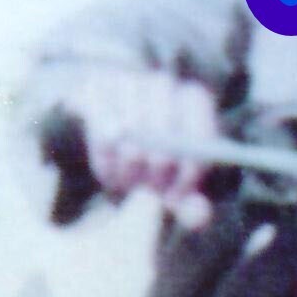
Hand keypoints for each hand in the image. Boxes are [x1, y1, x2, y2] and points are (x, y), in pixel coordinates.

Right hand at [66, 66, 221, 224]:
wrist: (114, 140)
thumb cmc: (154, 167)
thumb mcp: (176, 189)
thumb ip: (192, 207)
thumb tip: (199, 215)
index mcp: (194, 102)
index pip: (199, 136)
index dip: (187, 173)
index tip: (173, 196)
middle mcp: (164, 85)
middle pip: (163, 131)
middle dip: (156, 170)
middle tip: (149, 190)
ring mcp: (129, 82)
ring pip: (130, 130)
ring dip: (128, 167)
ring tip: (128, 183)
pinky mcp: (97, 88)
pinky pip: (100, 129)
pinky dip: (104, 159)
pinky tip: (110, 173)